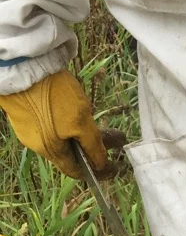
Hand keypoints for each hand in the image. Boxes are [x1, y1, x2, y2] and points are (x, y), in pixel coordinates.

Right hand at [0, 69, 120, 178]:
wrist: (22, 64)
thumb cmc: (52, 95)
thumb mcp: (80, 122)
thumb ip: (92, 145)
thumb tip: (101, 165)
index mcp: (50, 150)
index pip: (75, 170)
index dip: (95, 171)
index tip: (113, 167)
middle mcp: (36, 142)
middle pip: (68, 153)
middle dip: (90, 149)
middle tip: (112, 139)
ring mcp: (27, 126)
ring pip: (58, 136)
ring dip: (78, 134)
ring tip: (95, 122)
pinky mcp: (23, 110)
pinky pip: (48, 122)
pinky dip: (64, 122)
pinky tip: (72, 110)